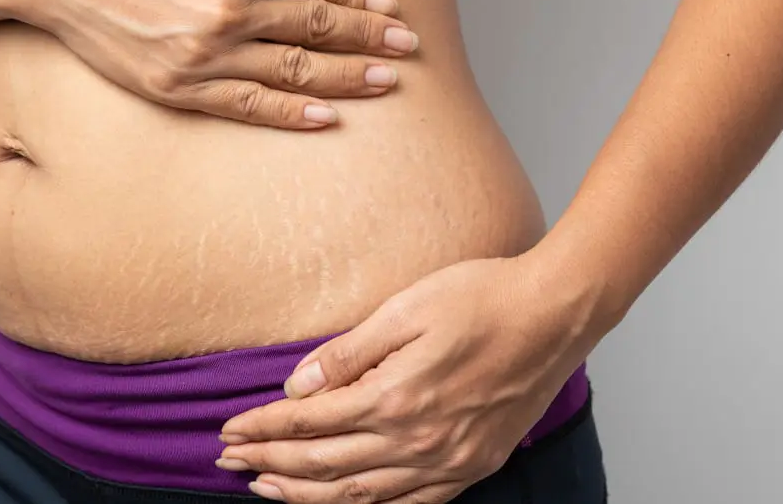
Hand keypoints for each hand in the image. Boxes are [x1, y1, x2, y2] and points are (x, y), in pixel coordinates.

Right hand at [0, 0, 414, 128]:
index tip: (390, 8)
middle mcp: (229, 11)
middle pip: (317, 30)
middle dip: (370, 38)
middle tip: (407, 48)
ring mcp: (205, 56)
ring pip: (295, 72)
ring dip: (348, 78)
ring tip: (386, 83)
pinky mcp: (181, 89)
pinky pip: (250, 106)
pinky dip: (292, 113)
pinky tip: (328, 118)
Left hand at [217, 256, 598, 502]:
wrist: (553, 316)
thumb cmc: (483, 299)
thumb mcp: (406, 309)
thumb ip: (349, 353)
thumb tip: (298, 386)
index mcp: (395, 397)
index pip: (308, 422)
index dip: (263, 427)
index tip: (229, 429)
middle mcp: (417, 441)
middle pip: (323, 463)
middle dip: (269, 462)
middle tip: (229, 462)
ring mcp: (446, 461)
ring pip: (358, 494)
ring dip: (305, 494)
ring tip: (267, 490)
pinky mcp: (471, 467)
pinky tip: (343, 503)